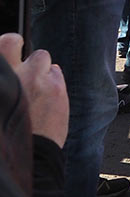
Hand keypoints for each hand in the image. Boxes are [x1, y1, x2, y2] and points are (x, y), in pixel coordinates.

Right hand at [0, 33, 67, 147]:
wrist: (27, 154)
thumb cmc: (8, 132)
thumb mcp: (4, 102)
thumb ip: (6, 84)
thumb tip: (8, 72)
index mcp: (0, 76)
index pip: (4, 43)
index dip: (7, 44)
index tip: (11, 47)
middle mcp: (13, 73)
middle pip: (15, 42)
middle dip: (18, 50)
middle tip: (23, 67)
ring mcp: (35, 78)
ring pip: (41, 57)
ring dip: (39, 69)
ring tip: (37, 88)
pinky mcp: (56, 87)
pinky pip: (57, 72)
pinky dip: (53, 81)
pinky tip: (49, 97)